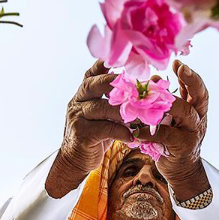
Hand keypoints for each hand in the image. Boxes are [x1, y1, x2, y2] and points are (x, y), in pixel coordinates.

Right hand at [46, 60, 132, 197]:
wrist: (75, 160)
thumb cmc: (95, 135)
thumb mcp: (103, 115)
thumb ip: (115, 102)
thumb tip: (142, 91)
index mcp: (83, 94)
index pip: (91, 74)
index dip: (103, 64)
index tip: (120, 59)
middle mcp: (77, 102)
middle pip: (94, 85)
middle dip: (115, 83)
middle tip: (136, 87)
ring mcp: (77, 117)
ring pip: (101, 107)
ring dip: (123, 110)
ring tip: (141, 115)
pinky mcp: (81, 134)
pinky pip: (104, 129)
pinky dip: (120, 131)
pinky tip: (132, 135)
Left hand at [133, 59, 210, 201]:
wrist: (182, 171)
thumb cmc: (173, 141)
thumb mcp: (175, 120)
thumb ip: (168, 101)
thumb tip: (153, 79)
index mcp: (197, 111)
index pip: (199, 89)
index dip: (190, 76)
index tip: (178, 63)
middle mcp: (199, 120)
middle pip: (199, 96)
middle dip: (187, 81)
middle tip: (170, 71)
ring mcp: (192, 133)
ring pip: (184, 111)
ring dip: (165, 101)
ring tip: (147, 96)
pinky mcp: (182, 147)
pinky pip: (165, 134)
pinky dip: (149, 131)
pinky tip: (136, 129)